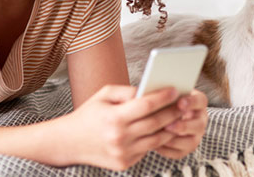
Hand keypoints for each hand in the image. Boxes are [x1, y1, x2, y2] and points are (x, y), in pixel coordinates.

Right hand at [64, 84, 183, 169]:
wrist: (70, 142)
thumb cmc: (89, 113)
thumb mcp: (104, 95)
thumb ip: (127, 91)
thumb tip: (150, 91)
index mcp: (114, 117)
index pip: (146, 105)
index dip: (163, 97)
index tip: (175, 90)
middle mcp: (119, 137)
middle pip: (155, 123)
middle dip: (172, 111)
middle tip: (184, 102)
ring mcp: (123, 153)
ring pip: (156, 139)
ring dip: (170, 128)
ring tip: (179, 117)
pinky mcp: (125, 163)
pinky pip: (147, 149)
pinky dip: (156, 139)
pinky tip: (163, 129)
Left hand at [156, 90, 207, 159]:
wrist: (161, 117)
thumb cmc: (163, 102)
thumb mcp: (166, 94)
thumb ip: (163, 93)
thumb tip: (150, 90)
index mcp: (198, 103)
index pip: (200, 101)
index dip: (192, 102)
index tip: (180, 102)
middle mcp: (200, 121)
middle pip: (198, 125)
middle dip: (183, 125)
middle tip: (168, 124)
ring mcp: (195, 136)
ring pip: (190, 142)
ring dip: (174, 139)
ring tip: (159, 136)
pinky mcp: (185, 150)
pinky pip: (178, 152)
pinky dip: (167, 149)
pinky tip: (155, 143)